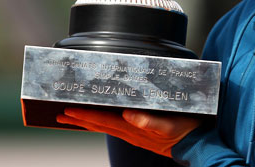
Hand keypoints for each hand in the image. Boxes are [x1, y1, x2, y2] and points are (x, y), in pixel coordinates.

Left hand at [56, 108, 200, 157]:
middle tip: (60, 114)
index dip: (85, 115)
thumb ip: (149, 121)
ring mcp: (134, 134)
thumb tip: (128, 115)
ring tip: (71, 117)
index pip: (103, 121)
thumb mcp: (169, 124)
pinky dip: (101, 123)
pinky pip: (114, 127)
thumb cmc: (184, 130)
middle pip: (99, 125)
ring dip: (86, 122)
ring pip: (104, 127)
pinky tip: (98, 120)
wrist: (195, 144)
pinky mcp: (139, 133)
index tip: (68, 110)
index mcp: (134, 128)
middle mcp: (130, 132)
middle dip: (78, 119)